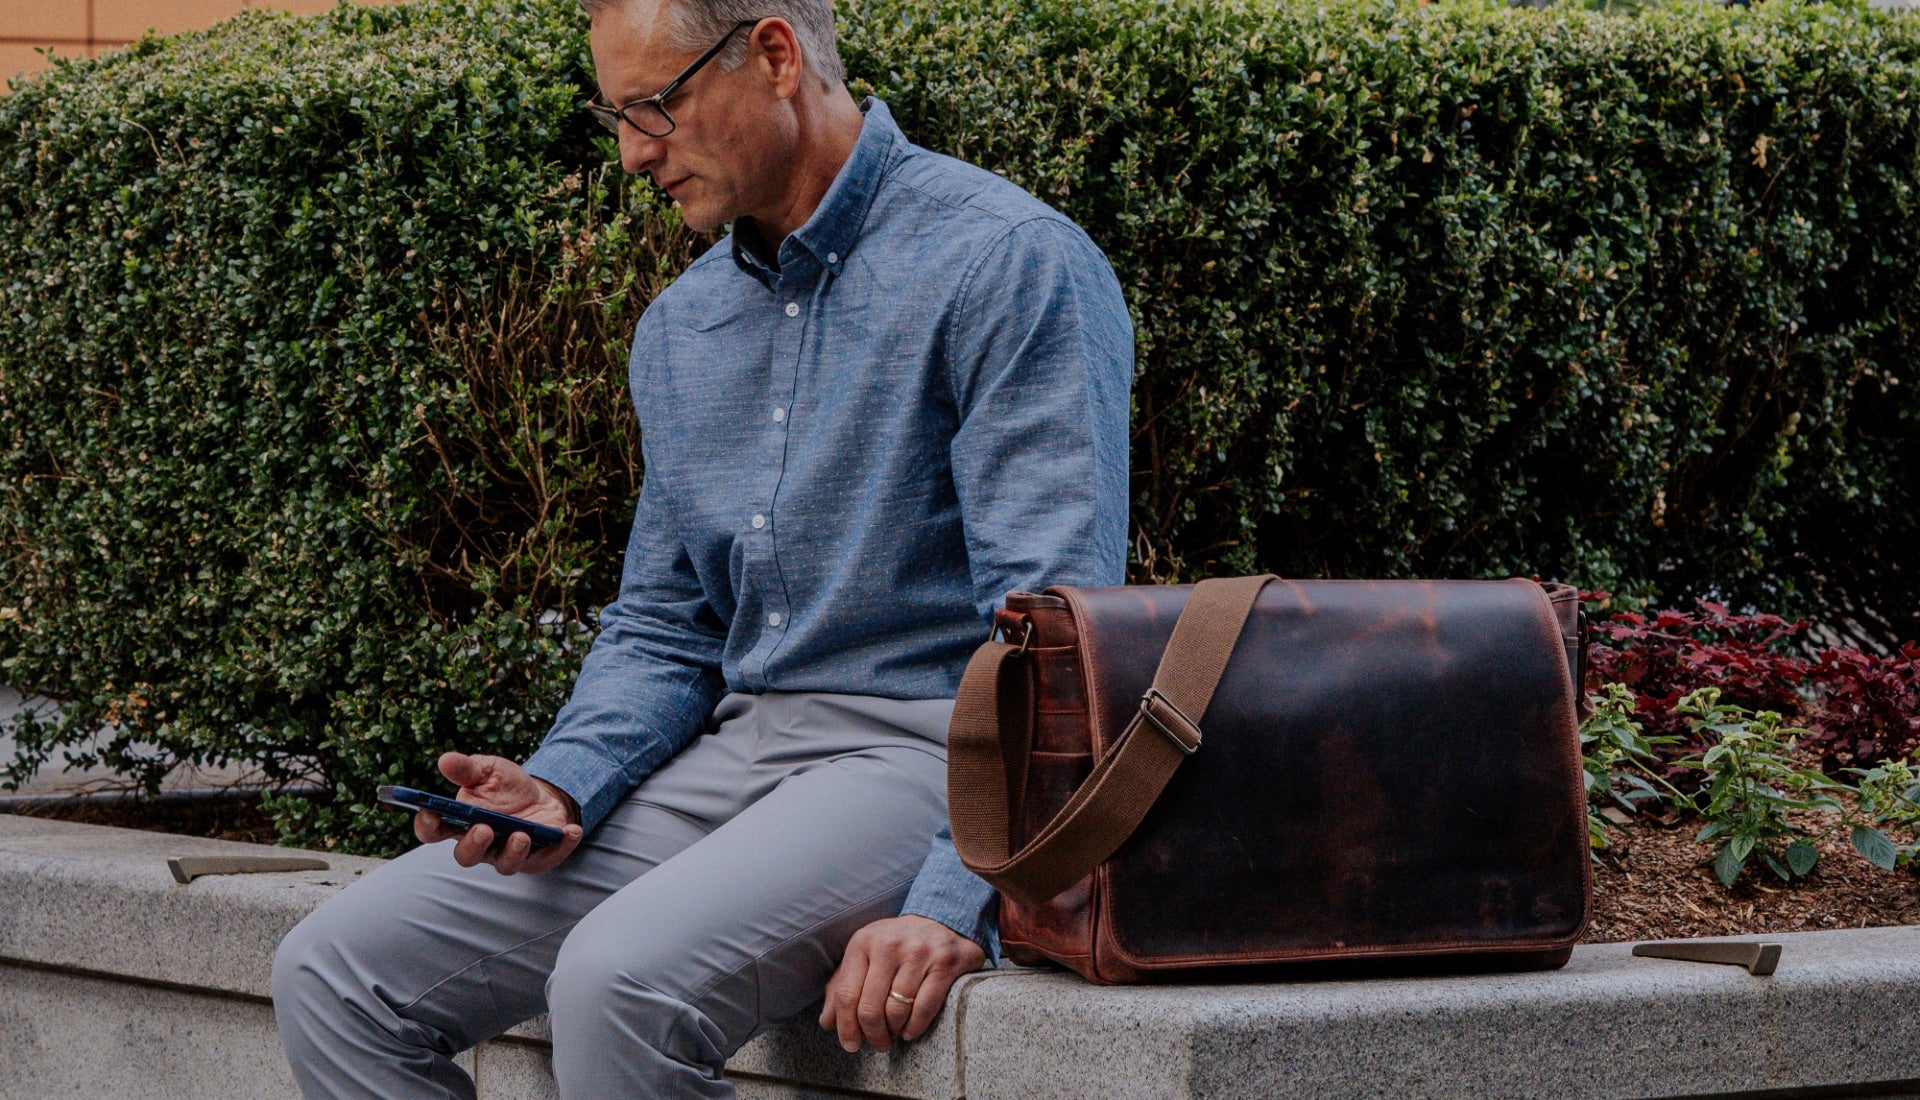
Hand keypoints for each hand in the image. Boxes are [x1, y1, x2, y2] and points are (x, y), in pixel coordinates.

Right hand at [414, 751, 584, 874]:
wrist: (541, 795)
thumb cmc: (507, 786)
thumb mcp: (489, 769)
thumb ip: (467, 768)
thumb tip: (445, 760)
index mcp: (460, 822)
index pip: (434, 831)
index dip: (427, 825)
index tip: (429, 813)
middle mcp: (480, 844)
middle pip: (467, 855)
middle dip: (473, 845)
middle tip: (483, 829)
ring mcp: (508, 854)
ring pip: (505, 864)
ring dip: (513, 852)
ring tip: (522, 835)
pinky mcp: (537, 859)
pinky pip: (547, 858)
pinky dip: (560, 846)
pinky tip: (571, 830)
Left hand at [819, 915, 986, 1052]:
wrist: (940, 919)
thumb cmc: (895, 945)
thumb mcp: (864, 955)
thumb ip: (841, 986)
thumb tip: (827, 1022)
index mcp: (863, 942)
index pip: (846, 994)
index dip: (846, 1027)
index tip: (851, 1044)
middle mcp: (888, 945)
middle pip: (870, 1008)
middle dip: (872, 1035)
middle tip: (878, 1044)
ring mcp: (917, 953)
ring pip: (896, 1010)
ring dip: (893, 1032)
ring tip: (894, 1035)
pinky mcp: (943, 964)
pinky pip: (924, 1008)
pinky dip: (915, 1027)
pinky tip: (910, 1031)